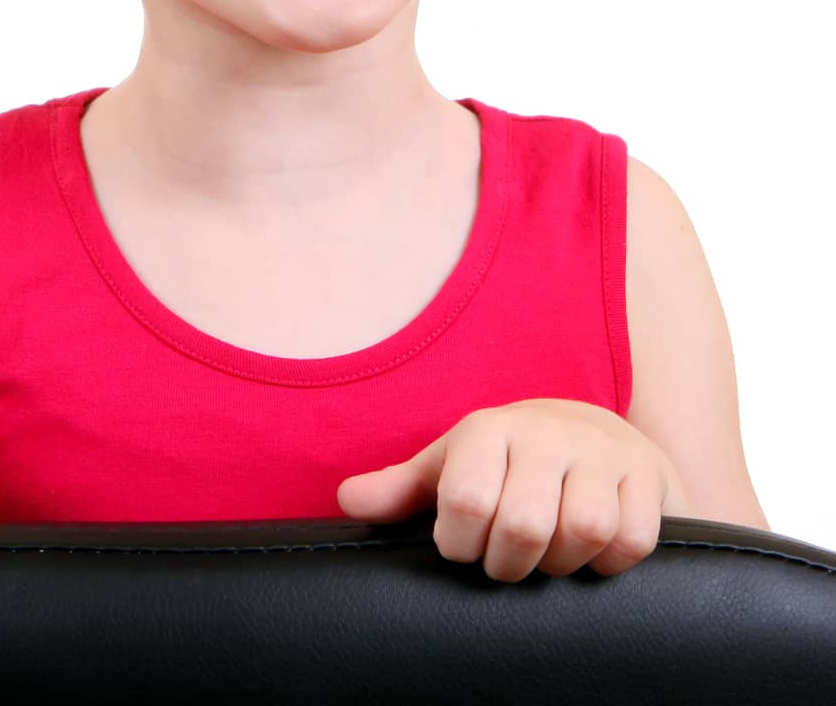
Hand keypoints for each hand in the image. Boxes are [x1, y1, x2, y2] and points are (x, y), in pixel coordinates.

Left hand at [336, 398, 685, 581]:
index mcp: (487, 430)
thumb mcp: (451, 468)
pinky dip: (611, 562)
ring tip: (550, 552)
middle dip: (511, 562)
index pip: (466, 500)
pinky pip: (630, 540)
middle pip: (524, 524)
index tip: (464, 545)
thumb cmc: (506, 463)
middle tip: (509, 558)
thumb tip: (347, 502)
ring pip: (582, 531)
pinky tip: (593, 551)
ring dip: (562, 562)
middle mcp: (545, 433)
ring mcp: (600, 452)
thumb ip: (400, 490)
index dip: (461, 544)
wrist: (591, 432)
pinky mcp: (646, 477)